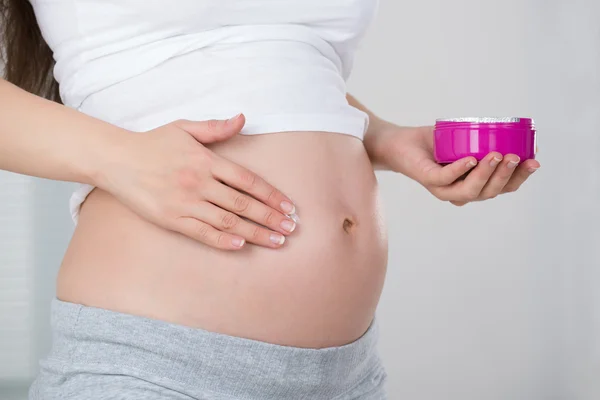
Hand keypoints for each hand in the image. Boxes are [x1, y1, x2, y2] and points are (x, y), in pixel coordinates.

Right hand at [98, 114, 296, 249]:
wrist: (115, 159)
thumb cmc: (153, 143)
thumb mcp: (185, 128)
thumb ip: (216, 127)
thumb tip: (243, 118)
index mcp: (206, 160)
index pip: (248, 180)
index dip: (271, 195)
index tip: (289, 206)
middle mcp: (199, 182)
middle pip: (243, 204)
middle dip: (271, 217)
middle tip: (292, 228)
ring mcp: (185, 203)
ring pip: (227, 221)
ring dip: (255, 232)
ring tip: (277, 241)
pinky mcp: (171, 219)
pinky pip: (201, 233)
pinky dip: (223, 241)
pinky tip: (241, 246)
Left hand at [369, 124, 539, 205]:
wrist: (400, 143)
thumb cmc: (433, 143)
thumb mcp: (465, 140)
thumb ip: (484, 140)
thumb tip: (514, 128)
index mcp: (473, 185)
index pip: (502, 187)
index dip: (520, 178)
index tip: (534, 161)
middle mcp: (459, 192)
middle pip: (489, 192)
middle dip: (506, 175)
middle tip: (516, 157)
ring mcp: (442, 188)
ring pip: (469, 191)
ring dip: (486, 174)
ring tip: (498, 156)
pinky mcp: (427, 180)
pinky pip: (445, 179)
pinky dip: (460, 170)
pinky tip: (471, 158)